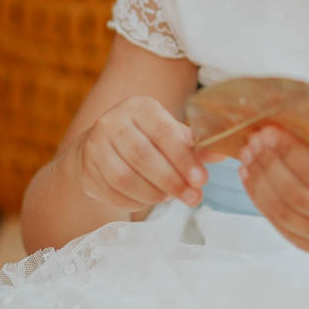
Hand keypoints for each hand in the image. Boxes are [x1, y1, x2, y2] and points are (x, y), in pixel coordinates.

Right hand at [74, 96, 207, 213]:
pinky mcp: (86, 169)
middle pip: (143, 156)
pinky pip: (113, 192)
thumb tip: (223, 153)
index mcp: (139, 107)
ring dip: (153, 194)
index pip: (164, 132)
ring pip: (125, 177)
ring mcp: (95, 145)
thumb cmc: (144, 140)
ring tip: (168, 197)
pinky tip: (146, 199)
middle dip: (172, 181)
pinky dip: (134, 201)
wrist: (99, 149)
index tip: (201, 180)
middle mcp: (112, 121)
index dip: (184, 159)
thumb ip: (193, 145)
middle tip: (192, 197)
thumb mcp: (168, 135)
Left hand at [239, 127, 308, 255]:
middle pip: (295, 193)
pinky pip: (278, 223)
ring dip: (259, 182)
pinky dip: (259, 199)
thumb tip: (279, 125)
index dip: (288, 151)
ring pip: (283, 211)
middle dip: (269, 164)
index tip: (268, 131)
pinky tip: (249, 176)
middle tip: (252, 142)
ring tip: (247, 157)